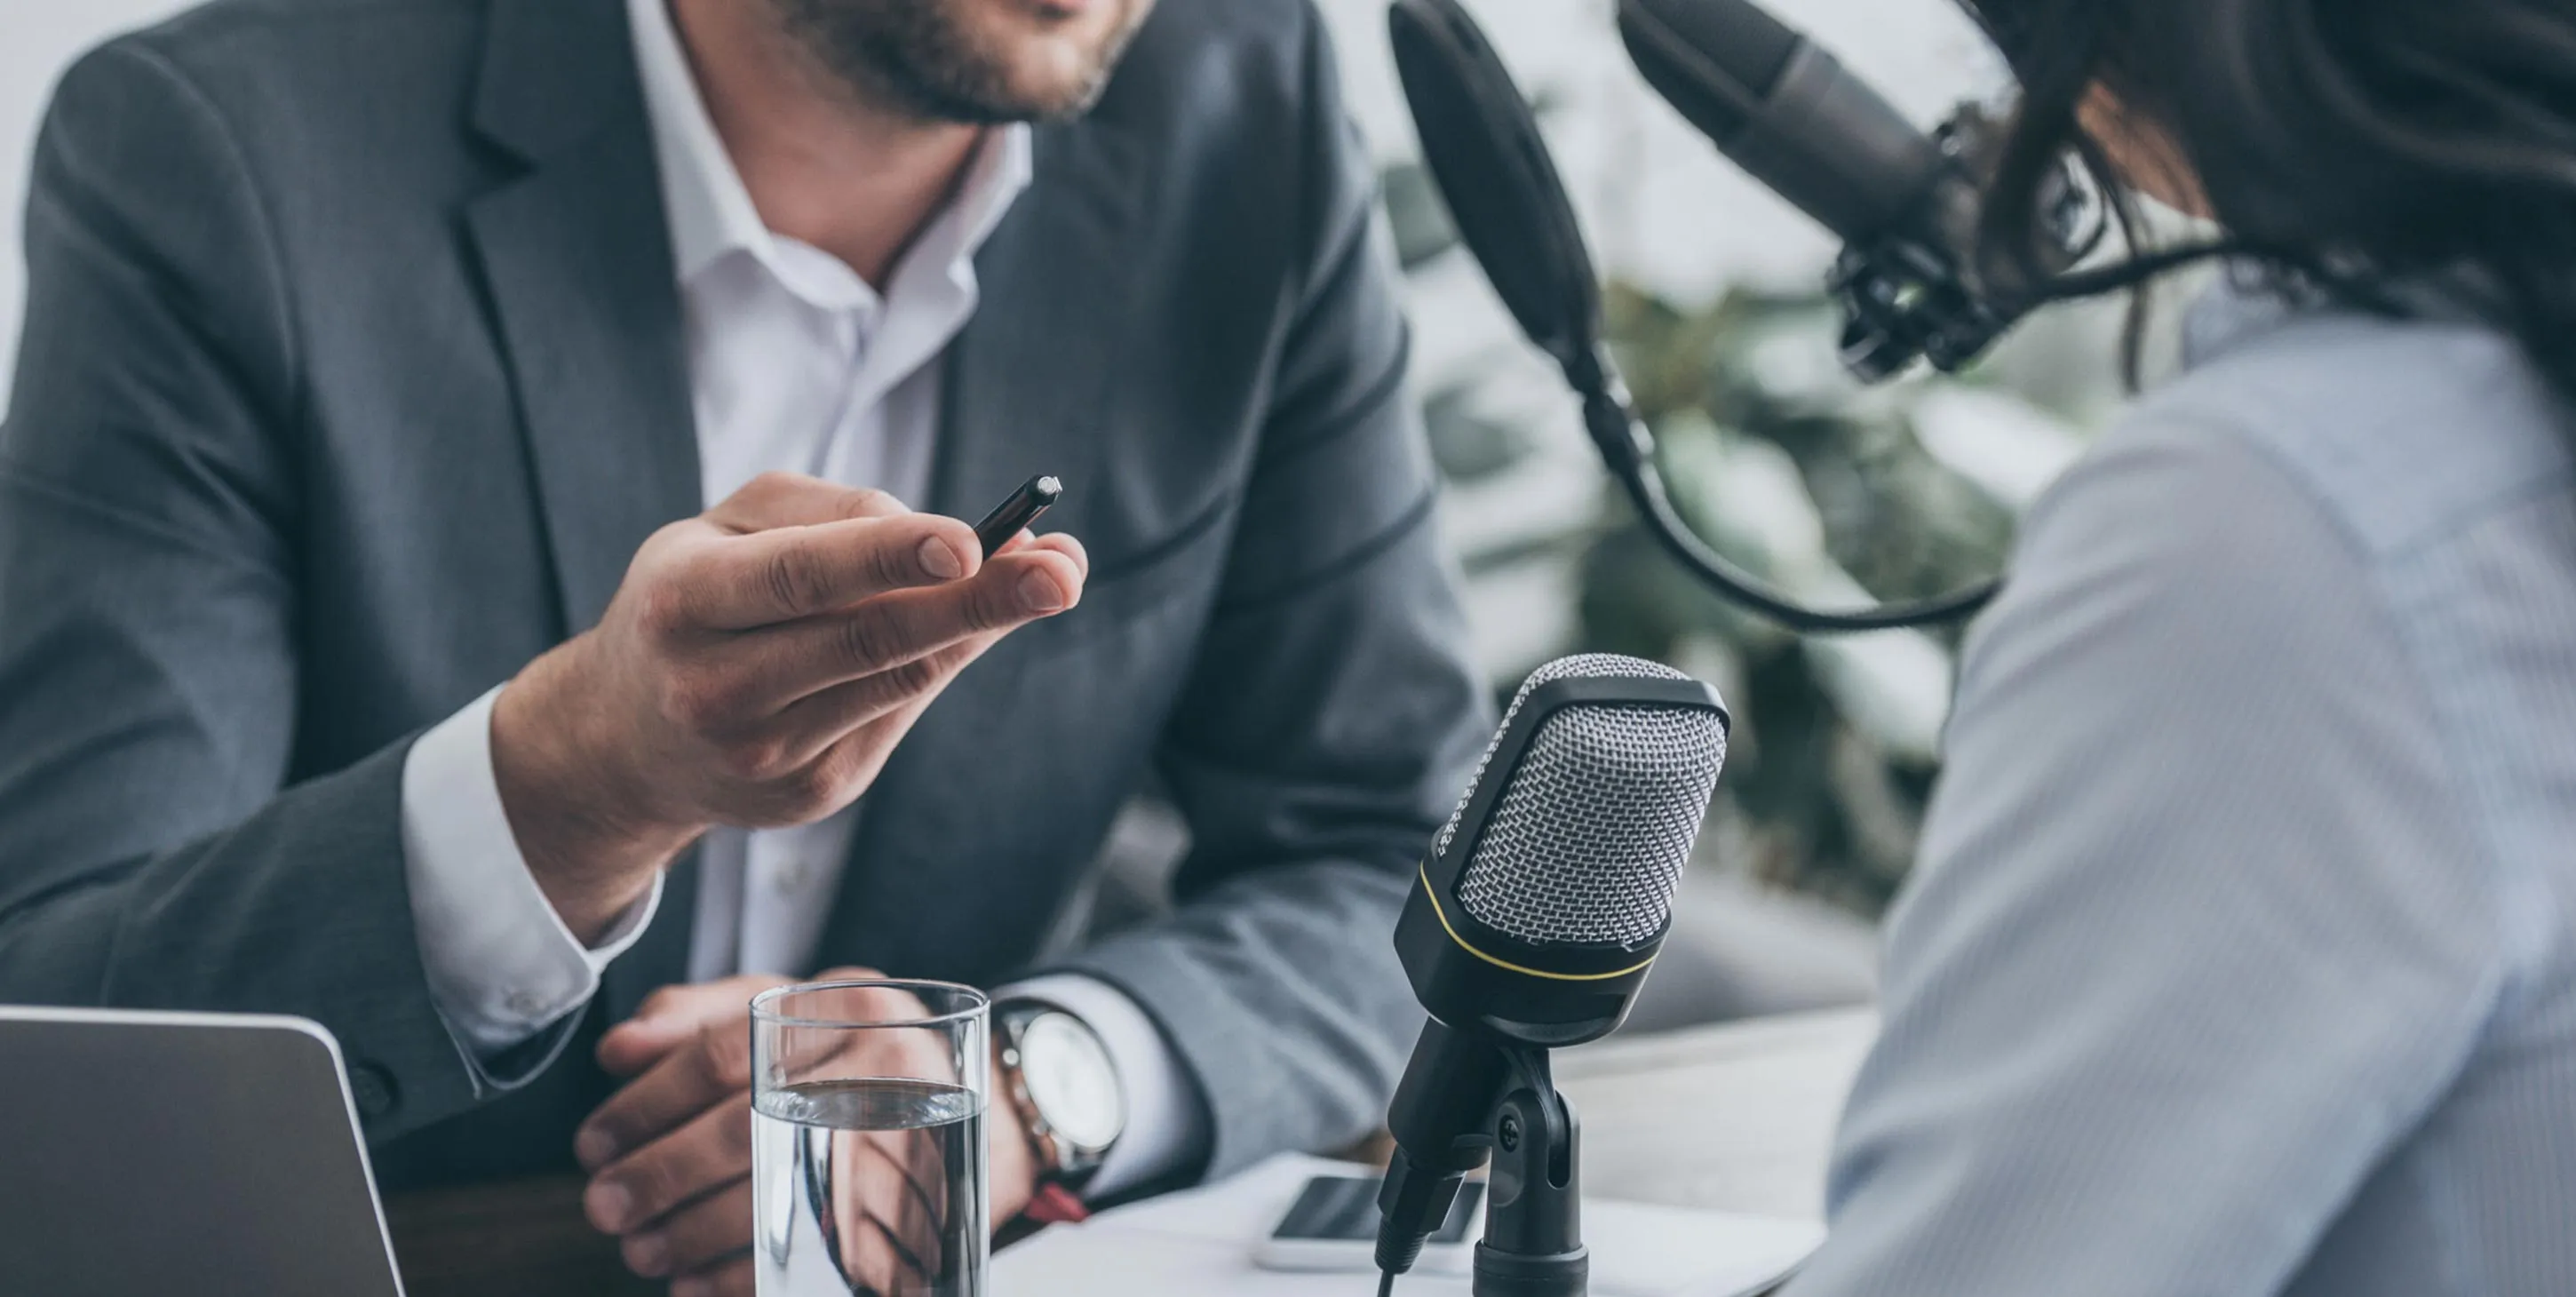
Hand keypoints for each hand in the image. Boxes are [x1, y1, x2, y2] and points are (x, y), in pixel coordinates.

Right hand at [490, 473, 1087, 938]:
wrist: (623, 739)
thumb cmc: (694, 599)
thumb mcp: (727, 530)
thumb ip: (832, 516)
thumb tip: (956, 535)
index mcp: (684, 603)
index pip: (799, 578)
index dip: (888, 558)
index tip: (972, 539)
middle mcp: (715, 689)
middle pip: (869, 642)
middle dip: (976, 601)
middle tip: (1061, 570)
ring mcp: (765, 755)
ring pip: (898, 681)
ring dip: (983, 627)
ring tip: (1052, 576)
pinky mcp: (811, 793)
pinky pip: (898, 714)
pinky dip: (945, 661)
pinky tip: (976, 624)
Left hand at [575, 972, 1040, 1296]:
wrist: (995, 1115)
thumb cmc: (870, 1059)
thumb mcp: (800, 1012)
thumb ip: (705, 1016)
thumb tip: (618, 1050)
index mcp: (852, 1005)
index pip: (726, 1053)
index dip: (646, 1103)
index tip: (596, 1140)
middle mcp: (889, 1067)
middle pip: (747, 1128)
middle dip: (660, 1174)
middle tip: (606, 1203)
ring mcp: (908, 1142)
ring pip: (778, 1197)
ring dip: (692, 1234)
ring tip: (642, 1247)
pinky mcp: (914, 1212)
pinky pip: (818, 1254)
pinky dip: (744, 1279)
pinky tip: (695, 1284)